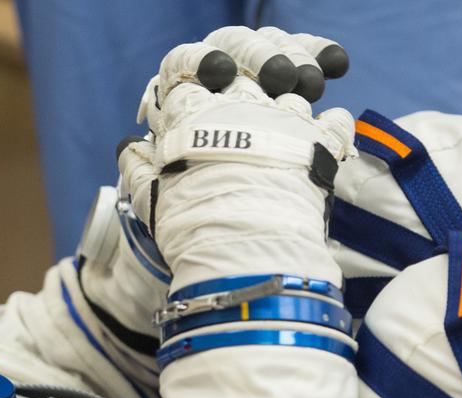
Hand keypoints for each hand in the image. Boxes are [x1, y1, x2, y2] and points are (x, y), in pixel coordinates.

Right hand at [117, 27, 355, 292]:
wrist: (247, 253)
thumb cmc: (192, 227)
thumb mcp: (153, 200)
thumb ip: (140, 169)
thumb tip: (128, 149)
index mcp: (194, 112)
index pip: (185, 81)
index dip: (183, 100)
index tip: (181, 122)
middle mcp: (242, 103)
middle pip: (239, 80)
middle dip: (233, 101)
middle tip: (230, 134)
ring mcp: (286, 118)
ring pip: (287, 94)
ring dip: (280, 112)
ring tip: (273, 144)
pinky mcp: (320, 141)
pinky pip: (333, 120)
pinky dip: (327, 127)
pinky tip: (314, 144)